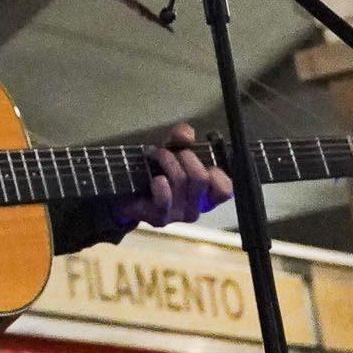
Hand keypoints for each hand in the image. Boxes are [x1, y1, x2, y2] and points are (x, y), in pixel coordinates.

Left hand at [113, 123, 232, 227]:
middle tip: (169, 151)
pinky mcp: (160, 218)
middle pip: (201, 177)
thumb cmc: (154, 172)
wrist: (127, 193)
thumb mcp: (170, 151)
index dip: (218, 173)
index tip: (201, 161)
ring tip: (154, 154)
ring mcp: (179, 215)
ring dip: (166, 160)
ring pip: (181, 181)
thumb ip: (180, 140)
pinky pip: (165, 198)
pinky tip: (153, 178)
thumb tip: (187, 134)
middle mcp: (196, 207)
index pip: (225, 190)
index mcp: (206, 194)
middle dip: (184, 156)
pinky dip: (159, 182)